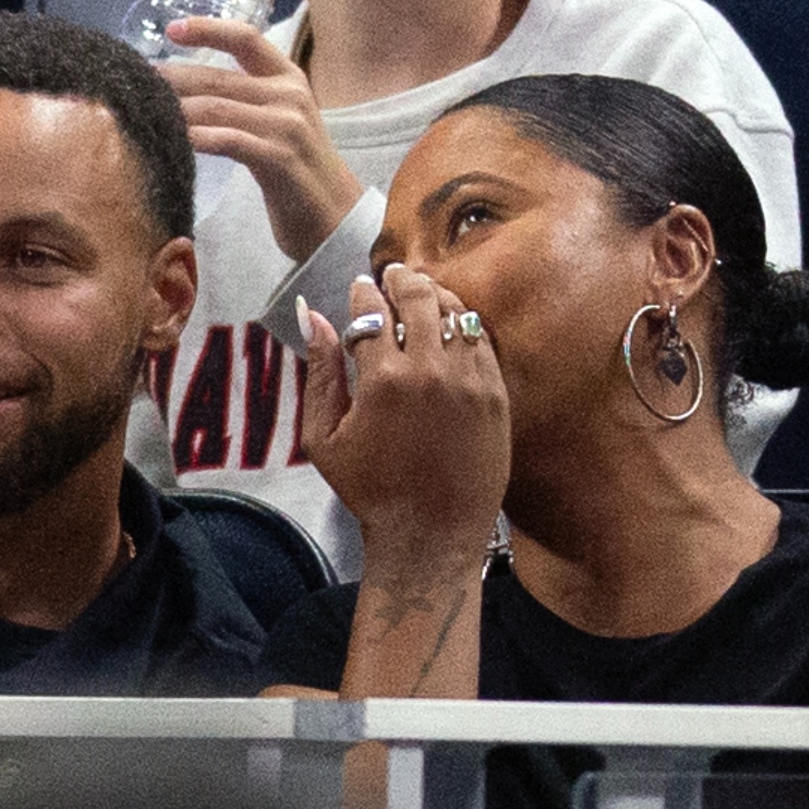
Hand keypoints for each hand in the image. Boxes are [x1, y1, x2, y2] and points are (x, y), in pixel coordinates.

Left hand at [158, 16, 363, 260]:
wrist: (337, 220)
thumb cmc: (298, 176)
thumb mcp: (277, 127)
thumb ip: (245, 105)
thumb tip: (188, 97)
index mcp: (289, 79)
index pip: (246, 38)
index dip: (208, 29)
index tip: (172, 29)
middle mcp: (290, 95)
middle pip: (218, 77)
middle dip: (172, 78)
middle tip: (135, 82)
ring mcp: (287, 125)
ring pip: (217, 106)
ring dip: (175, 109)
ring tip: (142, 111)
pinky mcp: (280, 158)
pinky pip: (228, 140)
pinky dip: (197, 139)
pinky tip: (172, 141)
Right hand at [296, 267, 508, 557]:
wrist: (432, 534)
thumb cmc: (370, 491)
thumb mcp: (324, 438)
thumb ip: (319, 372)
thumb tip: (312, 316)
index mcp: (382, 379)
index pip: (371, 310)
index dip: (362, 293)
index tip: (360, 287)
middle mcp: (430, 370)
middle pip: (417, 297)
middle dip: (400, 279)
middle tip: (393, 274)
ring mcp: (470, 380)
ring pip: (456, 311)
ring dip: (436, 295)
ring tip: (422, 292)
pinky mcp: (496, 394)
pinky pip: (482, 340)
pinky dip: (464, 324)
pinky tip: (451, 326)